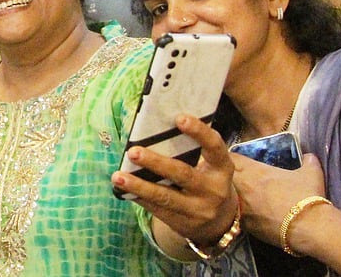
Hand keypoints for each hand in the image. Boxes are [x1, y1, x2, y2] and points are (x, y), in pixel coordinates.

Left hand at [113, 114, 239, 246]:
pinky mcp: (182, 223)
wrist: (218, 222)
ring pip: (165, 196)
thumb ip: (191, 148)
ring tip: (118, 176)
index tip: (179, 117)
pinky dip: (138, 197)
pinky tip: (122, 189)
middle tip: (133, 152)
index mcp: (222, 168)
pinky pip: (156, 209)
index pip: (214, 146)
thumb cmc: (206, 180)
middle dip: (156, 163)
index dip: (199, 131)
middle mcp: (213, 190)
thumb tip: (152, 126)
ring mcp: (198, 209)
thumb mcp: (209, 166)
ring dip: (139, 186)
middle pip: (183, 174)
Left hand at [232, 151, 326, 244]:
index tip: (239, 161)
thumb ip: (308, 160)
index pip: (232, 157)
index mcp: (254, 170)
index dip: (234, 158)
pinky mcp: (245, 225)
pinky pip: (237, 217)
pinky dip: (242, 215)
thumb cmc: (307, 197)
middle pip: (225, 177)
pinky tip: (252, 216)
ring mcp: (241, 206)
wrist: (310, 228)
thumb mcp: (311, 173)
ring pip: (228, 197)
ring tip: (244, 198)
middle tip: (241, 179)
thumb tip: (308, 156)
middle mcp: (242, 186)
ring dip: (234, 195)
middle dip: (230, 176)